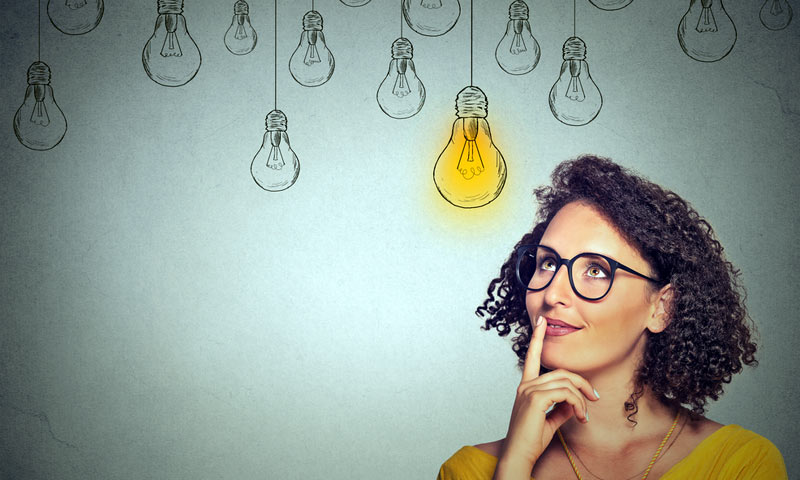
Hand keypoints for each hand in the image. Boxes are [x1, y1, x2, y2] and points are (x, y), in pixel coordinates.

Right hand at [492, 316, 599, 478]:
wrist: (520, 455)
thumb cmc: (532, 440)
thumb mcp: (550, 419)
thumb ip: (562, 407)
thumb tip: (575, 402)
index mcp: (526, 387)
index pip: (532, 357)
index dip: (537, 338)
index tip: (541, 322)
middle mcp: (526, 385)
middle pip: (561, 372)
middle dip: (582, 383)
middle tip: (595, 398)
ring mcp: (529, 391)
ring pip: (565, 382)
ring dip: (581, 398)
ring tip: (585, 415)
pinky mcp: (535, 399)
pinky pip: (565, 394)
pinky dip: (577, 404)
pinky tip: (580, 416)